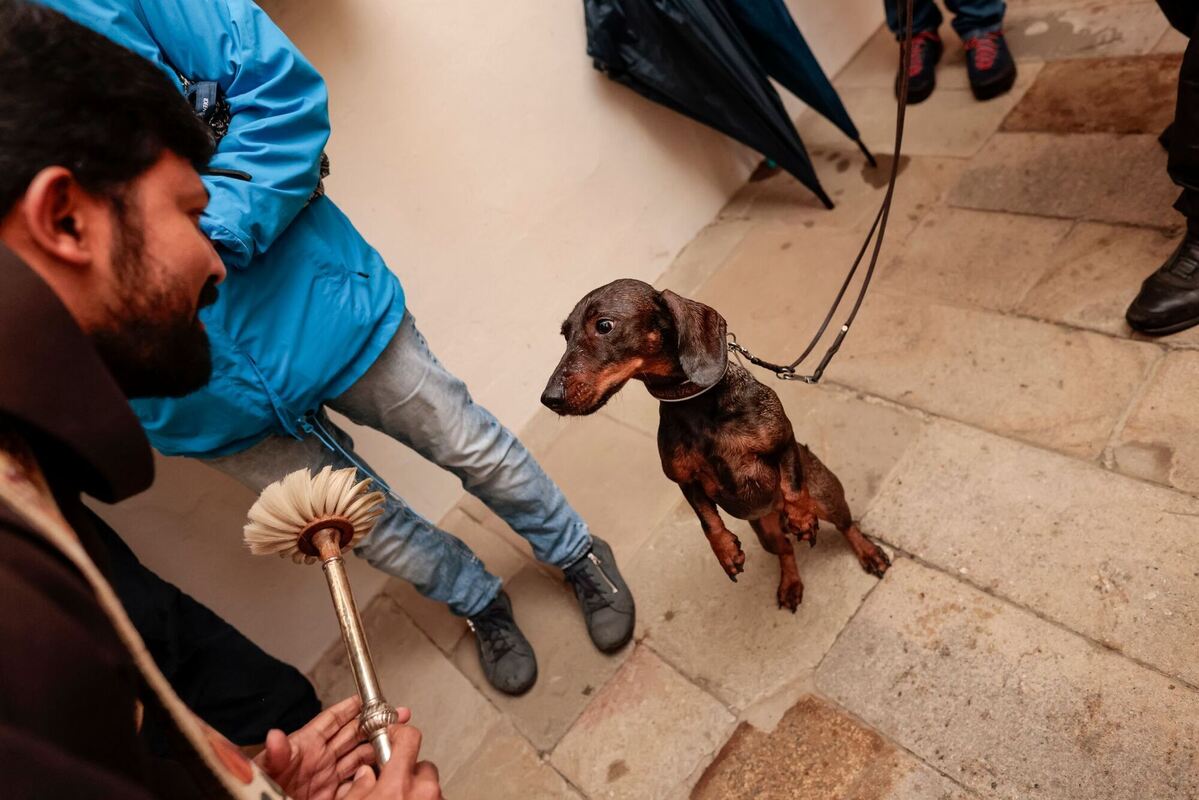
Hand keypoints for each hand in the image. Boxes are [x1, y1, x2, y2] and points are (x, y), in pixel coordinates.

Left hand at [254, 696, 412, 799]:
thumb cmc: (255, 792)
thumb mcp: (264, 771)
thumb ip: (274, 755)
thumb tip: (275, 737)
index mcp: (304, 747)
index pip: (332, 720)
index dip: (350, 707)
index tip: (368, 697)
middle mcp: (318, 761)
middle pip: (352, 735)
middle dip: (374, 722)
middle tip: (395, 715)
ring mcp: (326, 780)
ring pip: (360, 758)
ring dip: (378, 748)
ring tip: (397, 740)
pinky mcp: (331, 798)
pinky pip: (357, 785)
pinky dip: (372, 777)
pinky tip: (384, 771)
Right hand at [340, 724, 441, 799]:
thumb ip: (358, 787)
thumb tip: (363, 777)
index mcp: (398, 785)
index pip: (409, 737)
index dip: (399, 732)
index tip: (392, 734)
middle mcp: (424, 792)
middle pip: (420, 764)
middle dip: (406, 772)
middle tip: (391, 785)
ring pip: (429, 784)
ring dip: (415, 790)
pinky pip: (435, 798)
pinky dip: (422, 799)